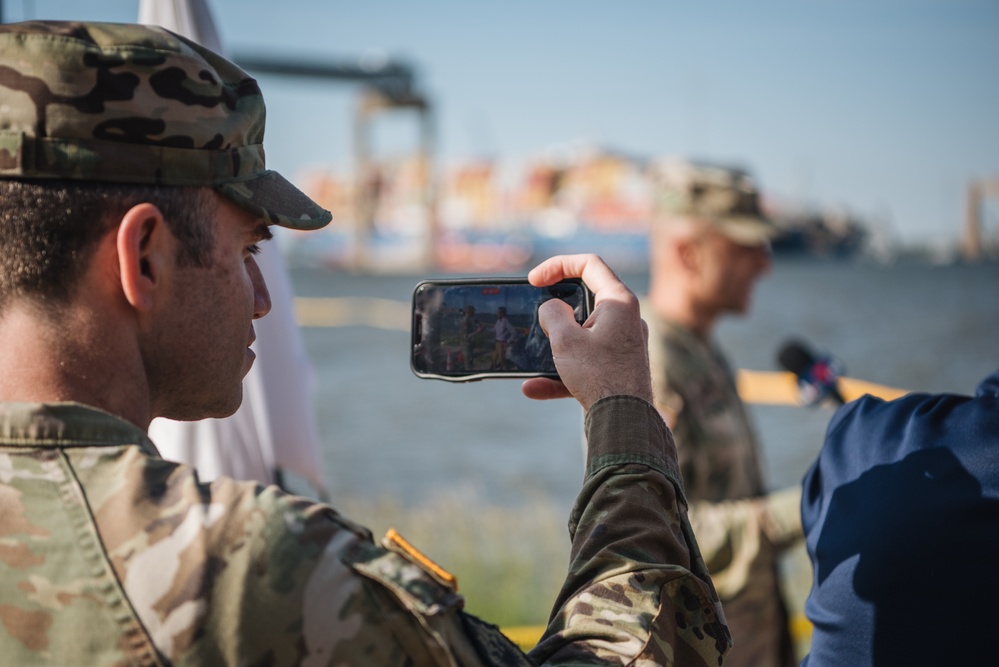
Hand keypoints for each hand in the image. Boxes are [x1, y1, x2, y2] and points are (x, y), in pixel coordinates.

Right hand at [521, 254, 653, 411]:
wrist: (625, 422)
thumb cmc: (599, 376)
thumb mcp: (565, 340)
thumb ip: (552, 314)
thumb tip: (551, 309)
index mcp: (618, 302)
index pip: (589, 264)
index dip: (558, 265)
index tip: (534, 280)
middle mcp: (626, 319)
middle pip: (585, 299)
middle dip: (555, 309)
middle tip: (536, 315)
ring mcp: (623, 344)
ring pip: (582, 335)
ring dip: (555, 345)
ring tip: (534, 356)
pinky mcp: (618, 367)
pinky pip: (585, 362)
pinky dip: (561, 372)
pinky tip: (533, 388)